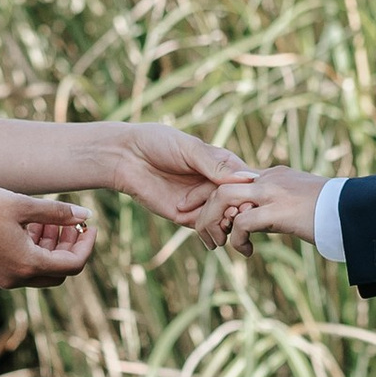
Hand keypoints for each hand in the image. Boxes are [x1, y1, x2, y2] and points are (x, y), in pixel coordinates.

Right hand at [0, 184, 94, 289]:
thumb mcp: (24, 205)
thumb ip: (58, 213)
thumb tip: (85, 216)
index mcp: (27, 264)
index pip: (73, 264)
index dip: (86, 245)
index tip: (90, 226)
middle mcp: (18, 278)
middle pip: (60, 272)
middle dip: (70, 247)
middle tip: (72, 223)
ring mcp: (6, 278)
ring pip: (43, 270)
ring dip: (53, 247)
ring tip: (49, 220)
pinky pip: (27, 267)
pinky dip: (36, 250)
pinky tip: (32, 225)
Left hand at [102, 119, 252, 226]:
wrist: (125, 156)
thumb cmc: (158, 143)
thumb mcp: (190, 149)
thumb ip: (216, 166)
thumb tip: (249, 178)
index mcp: (221, 165)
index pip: (245, 182)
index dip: (250, 192)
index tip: (250, 198)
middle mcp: (214, 185)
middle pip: (237, 204)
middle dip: (239, 210)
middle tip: (235, 213)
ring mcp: (201, 202)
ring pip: (224, 219)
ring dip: (227, 224)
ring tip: (225, 222)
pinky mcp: (186, 217)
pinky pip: (205, 229)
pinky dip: (212, 233)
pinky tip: (213, 233)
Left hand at [199, 165, 326, 254]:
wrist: (355, 210)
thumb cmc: (331, 213)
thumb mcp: (298, 203)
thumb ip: (274, 206)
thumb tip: (258, 222)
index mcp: (272, 175)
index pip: (230, 179)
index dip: (214, 199)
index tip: (213, 221)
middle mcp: (268, 179)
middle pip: (219, 185)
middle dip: (207, 211)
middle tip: (211, 236)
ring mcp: (273, 192)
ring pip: (224, 198)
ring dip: (214, 223)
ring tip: (220, 243)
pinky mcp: (279, 210)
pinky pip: (243, 223)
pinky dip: (237, 240)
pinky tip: (247, 252)